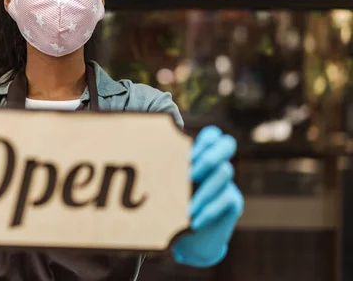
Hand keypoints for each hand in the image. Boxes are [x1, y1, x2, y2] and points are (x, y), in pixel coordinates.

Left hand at [172, 126, 243, 266]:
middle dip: (209, 156)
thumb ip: (161, 170)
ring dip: (203, 190)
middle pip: (227, 144)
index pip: (211, 134)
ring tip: (186, 209)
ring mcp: (228, 182)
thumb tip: (139, 156)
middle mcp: (216, 165)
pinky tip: (193, 222)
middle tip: (189, 175)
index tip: (187, 157)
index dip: (204, 140)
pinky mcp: (233, 202)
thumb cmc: (170, 207)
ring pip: (225, 171)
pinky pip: (226, 199)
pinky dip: (208, 210)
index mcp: (199, 156)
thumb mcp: (164, 186)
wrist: (189, 240)